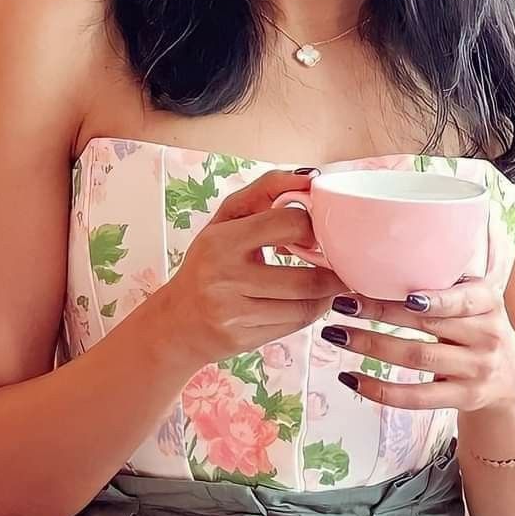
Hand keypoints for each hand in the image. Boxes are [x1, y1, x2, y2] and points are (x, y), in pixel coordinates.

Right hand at [159, 170, 346, 370]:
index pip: (289, 224)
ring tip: (329, 284)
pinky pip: (294, 325)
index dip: (312, 228)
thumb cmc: (208, 263)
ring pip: (305, 305)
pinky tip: (310, 302)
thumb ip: (265, 190)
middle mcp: (224, 277)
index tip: (317, 233)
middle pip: (306, 277)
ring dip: (327, 295)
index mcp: (221, 240)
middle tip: (338, 264)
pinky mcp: (243, 338)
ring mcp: (234, 312)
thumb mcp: (226, 220)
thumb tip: (309, 177)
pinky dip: (312, 312)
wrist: (177, 321)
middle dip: (331, 272)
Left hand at [326, 278, 514, 412]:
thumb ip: (448, 281)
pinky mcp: (462, 398)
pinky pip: (416, 397)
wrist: (510, 382)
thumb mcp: (478, 301)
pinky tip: (351, 378)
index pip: (462, 298)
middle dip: (379, 312)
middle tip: (342, 303)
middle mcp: (487, 336)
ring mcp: (476, 370)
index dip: (434, 299)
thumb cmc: (479, 329)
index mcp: (489, 302)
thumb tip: (394, 247)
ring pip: (416, 358)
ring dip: (370, 345)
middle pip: (427, 324)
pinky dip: (379, 389)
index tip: (403, 294)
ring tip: (336, 334)